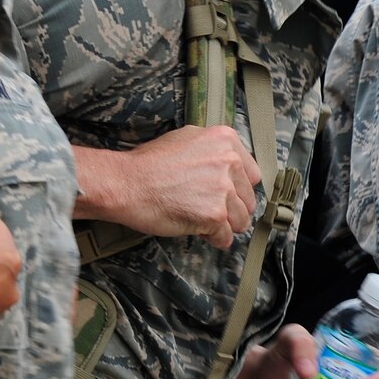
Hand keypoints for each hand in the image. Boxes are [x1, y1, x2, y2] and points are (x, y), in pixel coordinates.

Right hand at [73, 126, 261, 249]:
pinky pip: (225, 237)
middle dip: (231, 209)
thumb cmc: (148, 164)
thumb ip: (213, 151)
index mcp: (225, 140)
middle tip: (206, 209)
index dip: (236, 188)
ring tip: (201, 220)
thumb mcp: (185, 139)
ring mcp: (224, 188)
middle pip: (248, 199)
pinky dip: (213, 239)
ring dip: (224, 226)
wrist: (127, 183)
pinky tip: (197, 230)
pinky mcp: (215, 214)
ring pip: (241, 220)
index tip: (224, 194)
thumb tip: (229, 167)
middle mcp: (229, 161)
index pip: (251, 174)